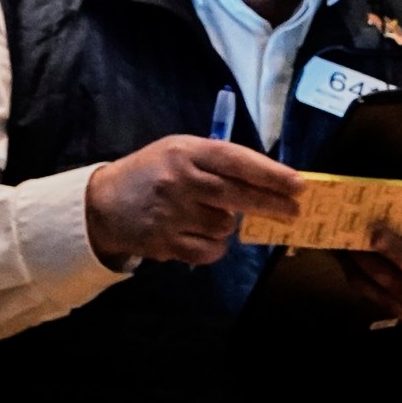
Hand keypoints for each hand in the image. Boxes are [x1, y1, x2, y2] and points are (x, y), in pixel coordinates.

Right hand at [83, 136, 304, 267]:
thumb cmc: (152, 173)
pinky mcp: (166, 242)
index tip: (299, 184)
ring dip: (228, 225)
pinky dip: (214, 246)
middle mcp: (179, 180)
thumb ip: (218, 162)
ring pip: (226, 226)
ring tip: (208, 215)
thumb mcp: (180, 152)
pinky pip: (211, 250)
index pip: (236, 161)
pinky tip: (198, 234)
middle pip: (238, 195)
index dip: (271, 174)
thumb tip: (271, 181)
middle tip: (294, 211)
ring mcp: (172, 214)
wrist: (102, 204)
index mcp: (185, 151)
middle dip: (273, 204)